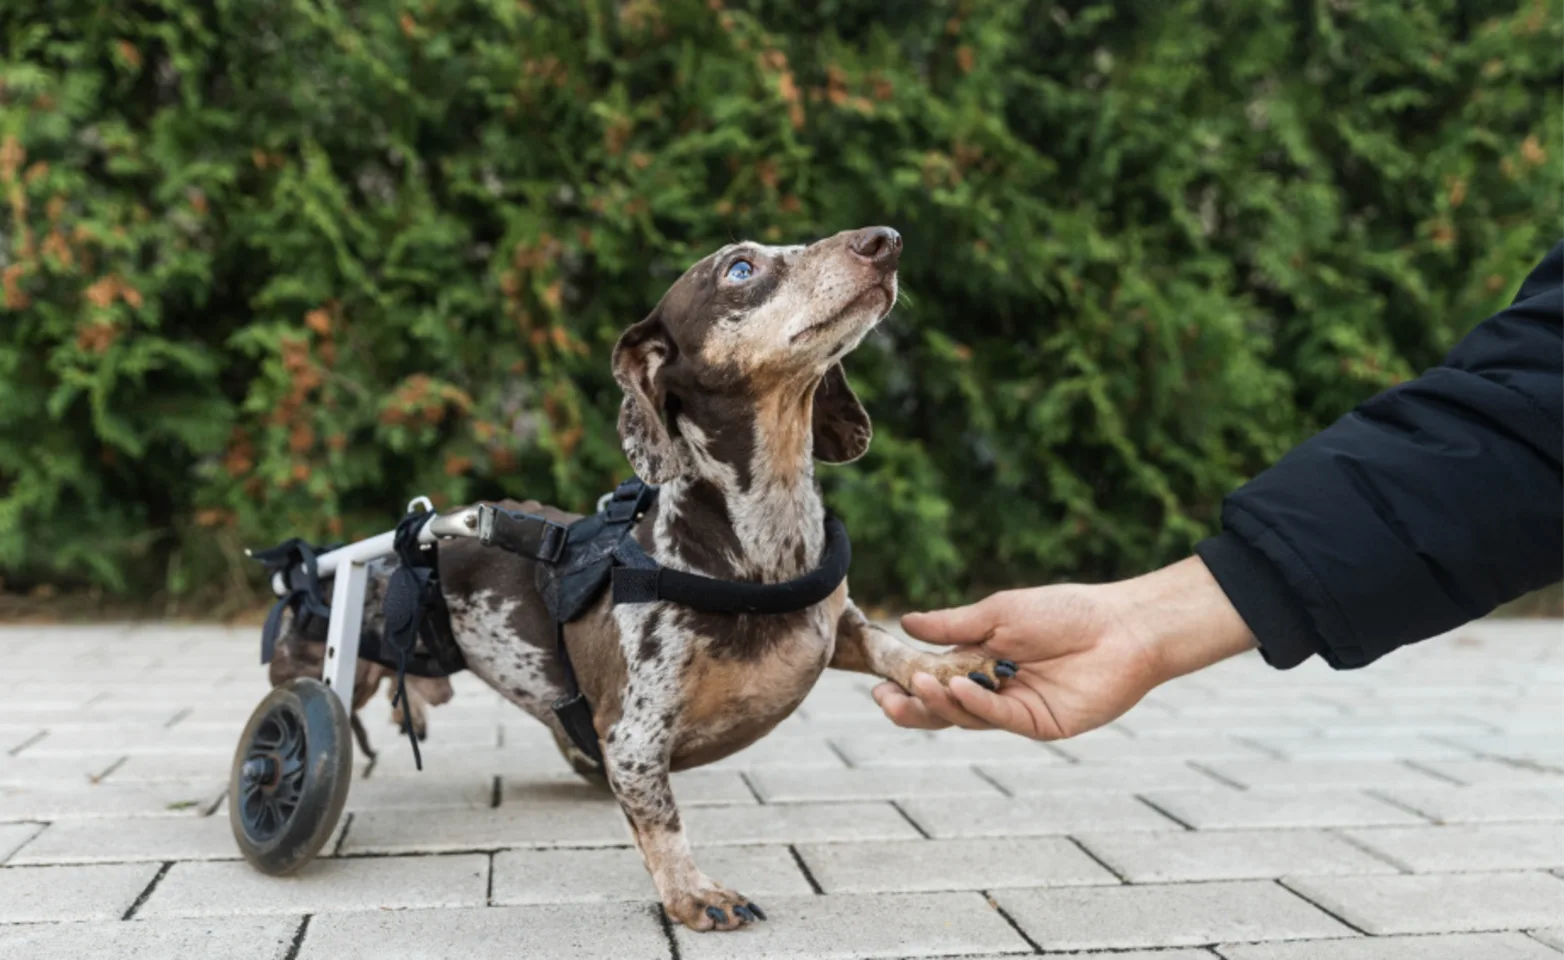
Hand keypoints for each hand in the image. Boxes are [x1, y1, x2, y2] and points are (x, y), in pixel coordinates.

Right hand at [871, 557, 1255, 738]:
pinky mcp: (1039, 723)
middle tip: (885, 698)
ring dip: (939, 701)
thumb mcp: (999, 613)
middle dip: (911, 706)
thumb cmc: (1065, 612)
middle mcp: (993, 689)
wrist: (1122, 627)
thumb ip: (954, 625)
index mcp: (980, 662)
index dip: (904, 682)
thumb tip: (905, 622)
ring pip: (965, 717)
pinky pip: (998, 718)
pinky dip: (975, 705)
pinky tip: (959, 688)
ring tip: (917, 682)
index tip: (876, 682)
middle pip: (942, 708)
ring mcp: (1015, 710)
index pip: (933, 680)